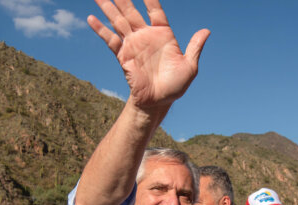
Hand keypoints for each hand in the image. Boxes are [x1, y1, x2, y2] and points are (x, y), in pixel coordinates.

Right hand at [88, 0, 209, 108]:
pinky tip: (91, 19)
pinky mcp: (123, 56)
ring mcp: (133, 45)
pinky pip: (110, 40)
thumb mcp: (189, 66)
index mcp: (163, 34)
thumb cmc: (175, 86)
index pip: (155, 10)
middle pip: (132, 11)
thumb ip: (195, 47)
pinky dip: (100, 30)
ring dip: (108, 8)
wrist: (157, 102)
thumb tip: (206, 31)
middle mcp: (146, 36)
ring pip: (118, 21)